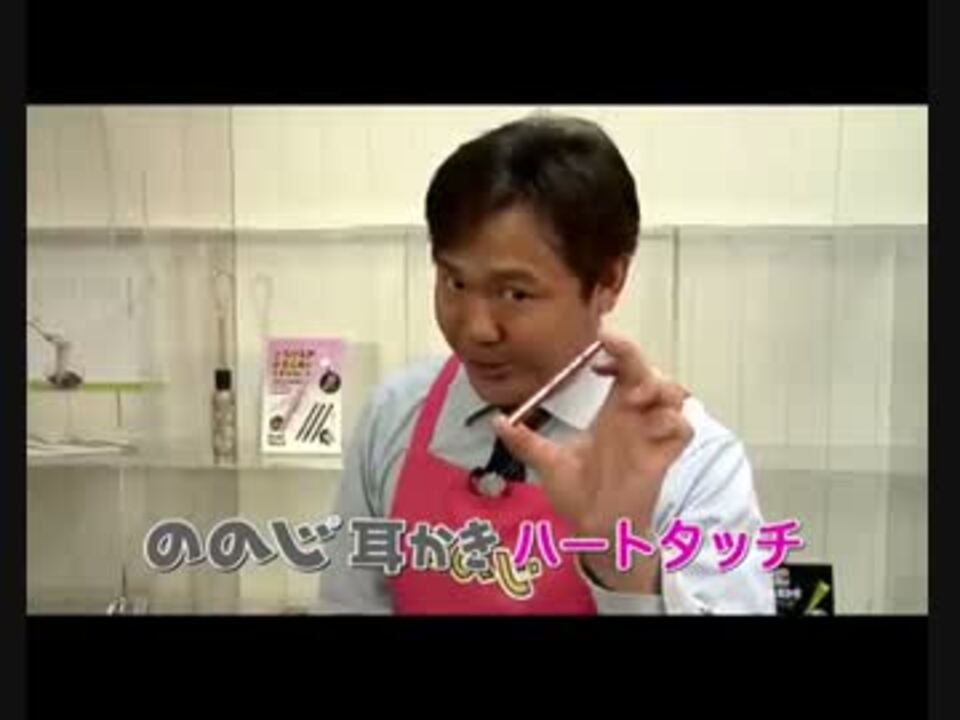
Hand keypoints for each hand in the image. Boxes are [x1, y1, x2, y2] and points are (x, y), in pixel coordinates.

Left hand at [493, 331, 692, 591]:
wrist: (594, 529)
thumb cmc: (578, 494)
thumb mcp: (547, 462)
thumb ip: (524, 442)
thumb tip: (497, 421)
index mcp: (612, 411)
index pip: (622, 368)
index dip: (617, 351)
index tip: (599, 346)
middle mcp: (635, 418)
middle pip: (649, 372)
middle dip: (636, 358)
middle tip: (615, 360)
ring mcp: (651, 437)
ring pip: (674, 395)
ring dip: (659, 387)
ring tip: (635, 395)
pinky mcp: (662, 458)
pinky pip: (682, 429)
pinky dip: (672, 421)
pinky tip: (651, 425)